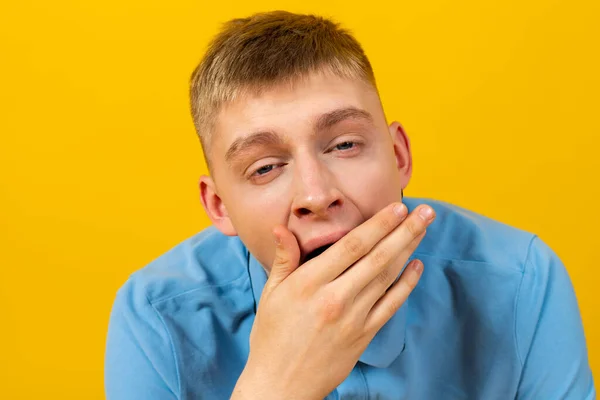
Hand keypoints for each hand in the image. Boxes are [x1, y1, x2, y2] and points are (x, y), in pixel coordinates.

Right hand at [231, 202, 434, 399]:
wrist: (282, 385)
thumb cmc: (272, 337)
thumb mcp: (271, 294)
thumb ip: (284, 259)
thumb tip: (281, 228)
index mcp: (309, 284)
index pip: (351, 246)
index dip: (378, 224)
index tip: (397, 207)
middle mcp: (335, 298)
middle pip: (377, 257)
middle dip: (404, 231)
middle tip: (426, 212)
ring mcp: (353, 318)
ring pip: (387, 277)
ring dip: (408, 251)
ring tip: (424, 229)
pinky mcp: (364, 335)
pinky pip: (391, 306)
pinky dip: (406, 285)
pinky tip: (417, 267)